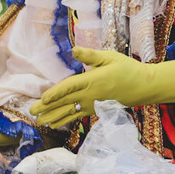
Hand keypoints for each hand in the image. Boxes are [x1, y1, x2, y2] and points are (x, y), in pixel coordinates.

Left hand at [29, 48, 174, 128]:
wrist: (143, 87)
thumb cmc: (126, 68)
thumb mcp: (110, 57)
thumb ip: (90, 55)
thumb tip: (74, 49)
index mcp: (93, 81)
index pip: (70, 87)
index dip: (56, 93)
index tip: (43, 98)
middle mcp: (90, 95)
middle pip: (65, 102)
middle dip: (47, 108)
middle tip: (31, 112)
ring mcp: (92, 105)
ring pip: (69, 112)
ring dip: (53, 116)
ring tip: (38, 121)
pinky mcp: (95, 110)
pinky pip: (76, 116)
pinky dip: (64, 119)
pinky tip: (54, 123)